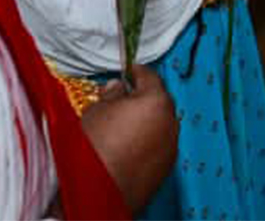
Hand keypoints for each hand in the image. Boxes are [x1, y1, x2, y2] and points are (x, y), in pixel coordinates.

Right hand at [81, 64, 177, 212]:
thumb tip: (116, 88)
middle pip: (158, 100)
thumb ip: (111, 93)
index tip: (128, 71)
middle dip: (140, 99)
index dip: (135, 72)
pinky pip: (158, 146)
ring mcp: (170, 146)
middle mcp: (170, 122)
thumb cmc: (93, 152)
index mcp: (156, 101)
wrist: (94, 193)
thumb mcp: (95, 110)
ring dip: (145, 123)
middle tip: (119, 100)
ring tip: (119, 129)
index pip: (149, 76)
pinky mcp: (165, 168)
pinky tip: (125, 149)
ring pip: (160, 125)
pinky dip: (146, 143)